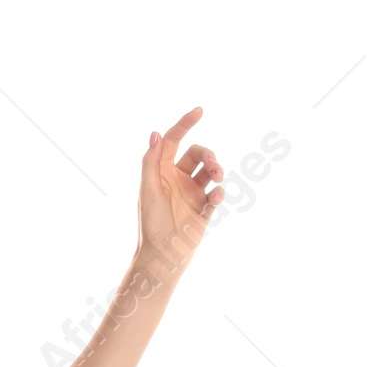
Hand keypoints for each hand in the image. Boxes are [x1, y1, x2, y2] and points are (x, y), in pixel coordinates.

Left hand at [138, 106, 223, 266]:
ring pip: (210, 170)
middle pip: (198, 154)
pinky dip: (219, 191)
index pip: (174, 141)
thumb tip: (155, 133)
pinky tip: (214, 199)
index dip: (185, 124)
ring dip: (217, 169)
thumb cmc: (151, 224)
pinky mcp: (204, 207)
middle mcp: (177, 179)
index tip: (200, 111)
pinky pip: (217, 192)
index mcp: (161, 172)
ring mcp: (191, 193)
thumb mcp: (148, 190)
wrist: (163, 256)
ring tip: (218, 178)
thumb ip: (151, 161)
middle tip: (212, 165)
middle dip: (208, 154)